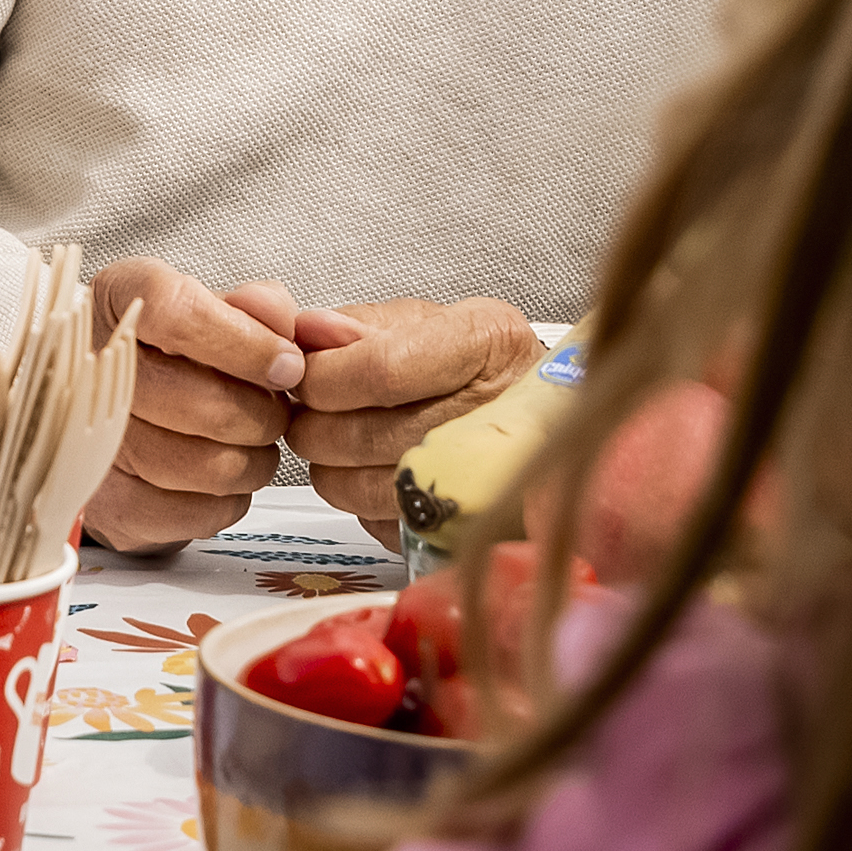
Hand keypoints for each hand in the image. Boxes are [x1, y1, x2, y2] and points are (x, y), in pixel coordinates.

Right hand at [77, 261, 341, 551]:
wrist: (111, 410)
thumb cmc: (171, 356)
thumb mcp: (213, 311)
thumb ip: (256, 307)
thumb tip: (285, 325)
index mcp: (115, 302)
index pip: (175, 313)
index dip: (244, 343)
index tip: (286, 363)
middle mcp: (89, 369)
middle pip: (204, 401)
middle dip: (263, 412)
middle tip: (271, 407)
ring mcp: (92, 443)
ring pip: (212, 465)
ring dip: (253, 459)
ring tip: (248, 440)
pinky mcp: (111, 505)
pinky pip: (201, 513)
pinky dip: (229, 498)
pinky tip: (219, 471)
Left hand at [291, 297, 540, 541]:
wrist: (549, 422)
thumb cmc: (480, 367)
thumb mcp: (430, 323)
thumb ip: (361, 324)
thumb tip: (307, 330)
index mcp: (487, 344)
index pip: (380, 371)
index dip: (324, 377)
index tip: (302, 376)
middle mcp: (496, 412)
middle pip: (365, 434)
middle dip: (313, 424)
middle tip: (308, 413)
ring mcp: (490, 477)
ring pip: (364, 488)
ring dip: (328, 467)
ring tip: (335, 442)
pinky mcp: (472, 528)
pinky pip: (384, 523)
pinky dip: (361, 502)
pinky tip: (374, 473)